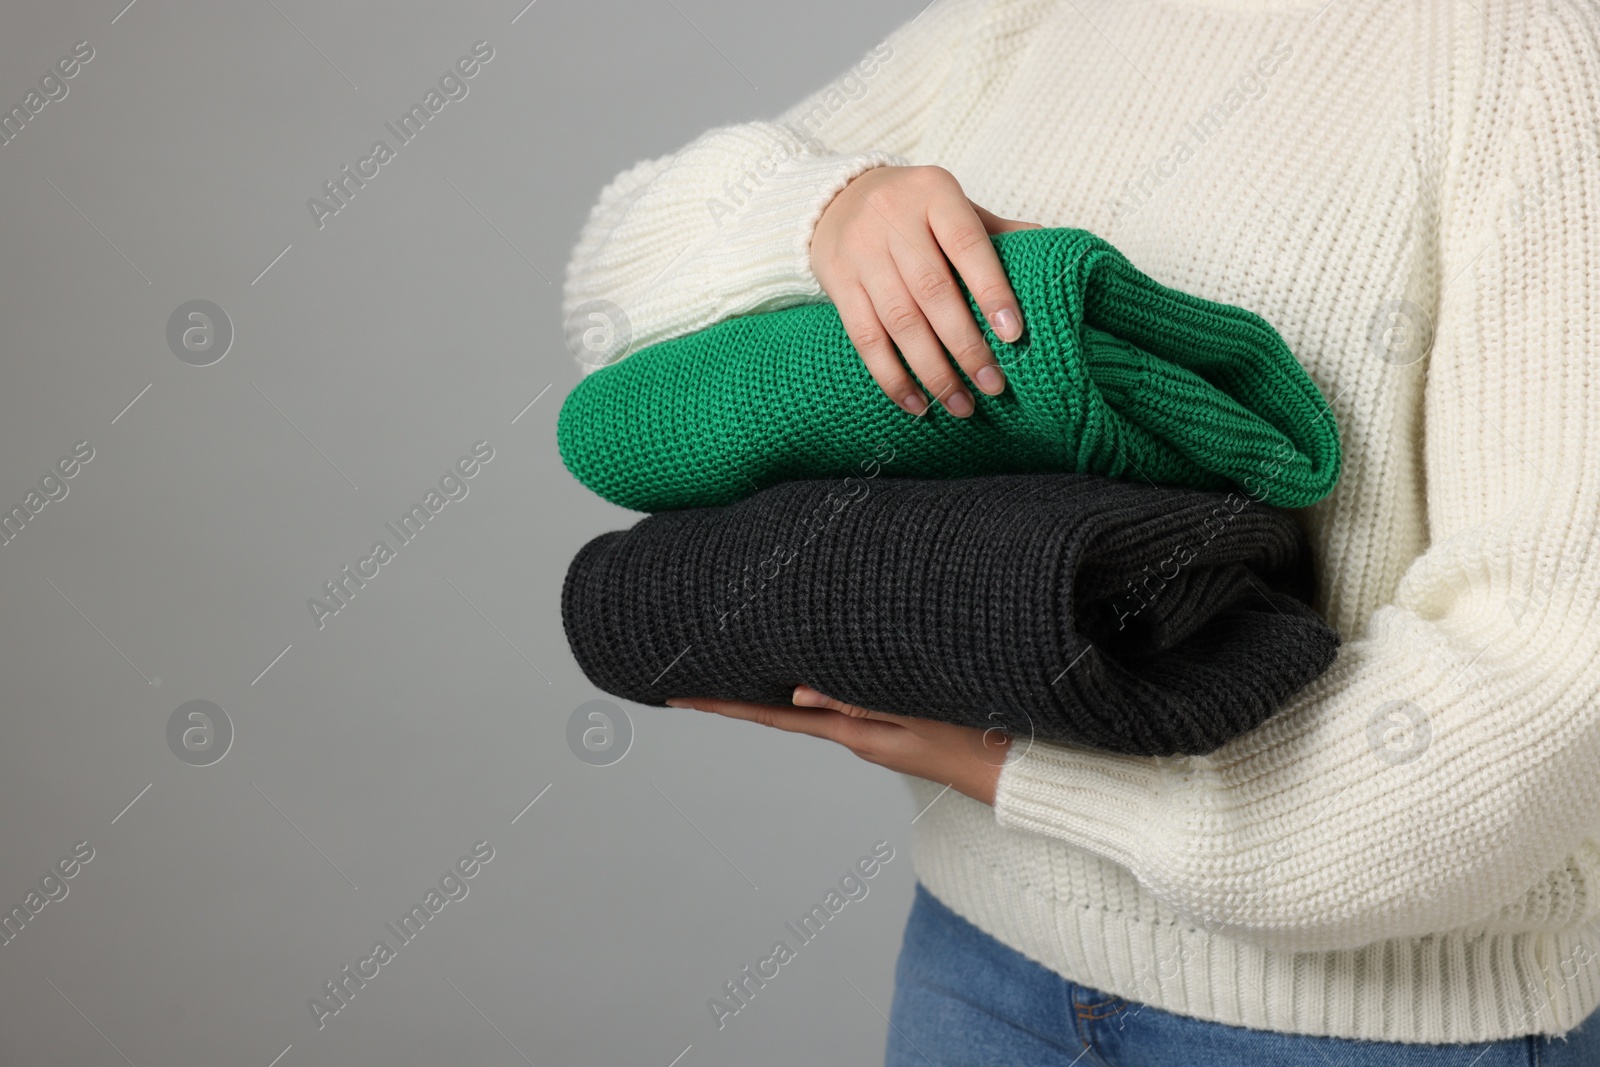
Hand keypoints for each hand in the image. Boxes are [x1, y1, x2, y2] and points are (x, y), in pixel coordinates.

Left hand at [667, 685, 1008, 805]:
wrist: (1023, 775)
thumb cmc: (978, 743)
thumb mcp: (921, 715)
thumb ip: (862, 699)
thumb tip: (798, 690)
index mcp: (854, 732)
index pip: (773, 714)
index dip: (724, 703)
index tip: (676, 694)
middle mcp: (856, 731)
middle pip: (780, 706)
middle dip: (736, 686)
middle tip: (689, 664)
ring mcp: (875, 726)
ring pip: (810, 699)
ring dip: (771, 681)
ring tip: (734, 655)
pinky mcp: (895, 718)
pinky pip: (841, 695)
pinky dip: (814, 678)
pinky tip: (805, 664)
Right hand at [810, 165, 1040, 416]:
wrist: (836, 199)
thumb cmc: (914, 210)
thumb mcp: (954, 206)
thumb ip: (997, 232)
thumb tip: (1054, 252)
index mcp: (934, 194)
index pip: (967, 244)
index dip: (992, 290)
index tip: (1014, 335)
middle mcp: (893, 219)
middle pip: (932, 292)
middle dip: (965, 345)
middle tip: (994, 385)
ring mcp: (860, 252)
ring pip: (899, 321)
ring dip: (933, 371)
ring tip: (961, 405)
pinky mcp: (837, 282)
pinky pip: (864, 338)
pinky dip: (892, 377)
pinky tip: (917, 404)